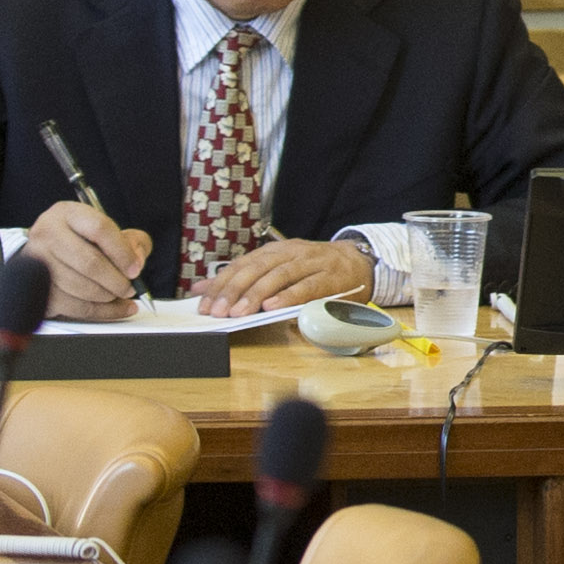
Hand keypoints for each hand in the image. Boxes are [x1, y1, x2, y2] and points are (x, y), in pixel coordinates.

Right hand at [22, 201, 146, 315]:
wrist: (44, 256)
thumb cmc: (81, 243)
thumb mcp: (108, 232)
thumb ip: (132, 241)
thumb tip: (136, 261)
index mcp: (68, 214)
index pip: (100, 229)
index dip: (122, 252)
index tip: (135, 268)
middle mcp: (48, 233)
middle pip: (90, 262)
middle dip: (116, 280)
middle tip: (130, 287)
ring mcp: (38, 261)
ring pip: (81, 287)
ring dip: (108, 296)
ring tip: (120, 295)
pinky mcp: (37, 288)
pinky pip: (74, 307)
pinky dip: (102, 311)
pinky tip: (117, 308)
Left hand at [193, 238, 371, 317]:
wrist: (360, 263)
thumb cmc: (314, 270)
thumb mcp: (279, 269)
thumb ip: (246, 278)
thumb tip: (203, 289)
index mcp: (275, 250)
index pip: (242, 264)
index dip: (221, 283)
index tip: (204, 303)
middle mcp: (291, 252)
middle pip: (257, 268)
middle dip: (234, 290)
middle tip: (218, 311)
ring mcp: (312, 263)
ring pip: (279, 275)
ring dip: (257, 294)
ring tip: (239, 313)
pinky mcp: (331, 277)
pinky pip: (307, 286)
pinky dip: (289, 296)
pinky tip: (273, 307)